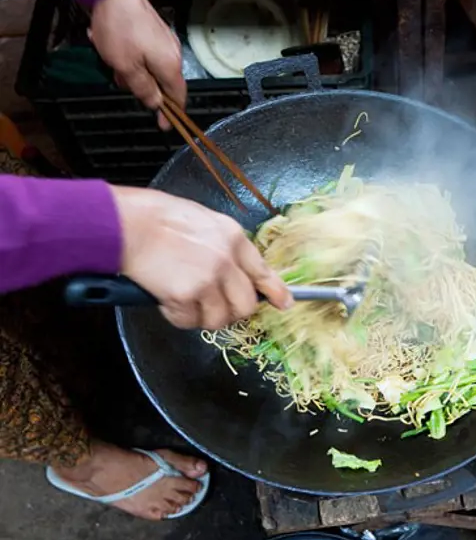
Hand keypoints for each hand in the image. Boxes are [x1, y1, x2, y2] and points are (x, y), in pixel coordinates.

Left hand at [89, 0, 184, 130]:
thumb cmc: (120, 31)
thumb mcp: (127, 67)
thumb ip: (143, 89)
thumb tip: (155, 104)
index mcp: (170, 66)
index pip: (178, 97)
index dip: (171, 113)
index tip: (164, 125)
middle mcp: (173, 54)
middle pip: (163, 83)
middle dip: (143, 87)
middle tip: (121, 82)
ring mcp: (164, 41)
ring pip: (152, 68)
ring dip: (134, 70)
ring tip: (112, 62)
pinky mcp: (154, 31)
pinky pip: (146, 53)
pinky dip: (132, 57)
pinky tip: (115, 49)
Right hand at [111, 186, 292, 329]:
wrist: (129, 224)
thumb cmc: (160, 218)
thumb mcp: (205, 221)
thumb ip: (224, 245)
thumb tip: (236, 269)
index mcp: (233, 238)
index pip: (263, 271)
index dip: (275, 291)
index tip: (283, 303)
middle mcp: (226, 260)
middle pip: (245, 305)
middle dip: (232, 312)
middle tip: (214, 307)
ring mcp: (208, 279)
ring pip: (219, 319)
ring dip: (202, 317)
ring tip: (186, 303)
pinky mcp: (186, 296)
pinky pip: (189, 321)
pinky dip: (178, 317)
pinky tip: (167, 300)